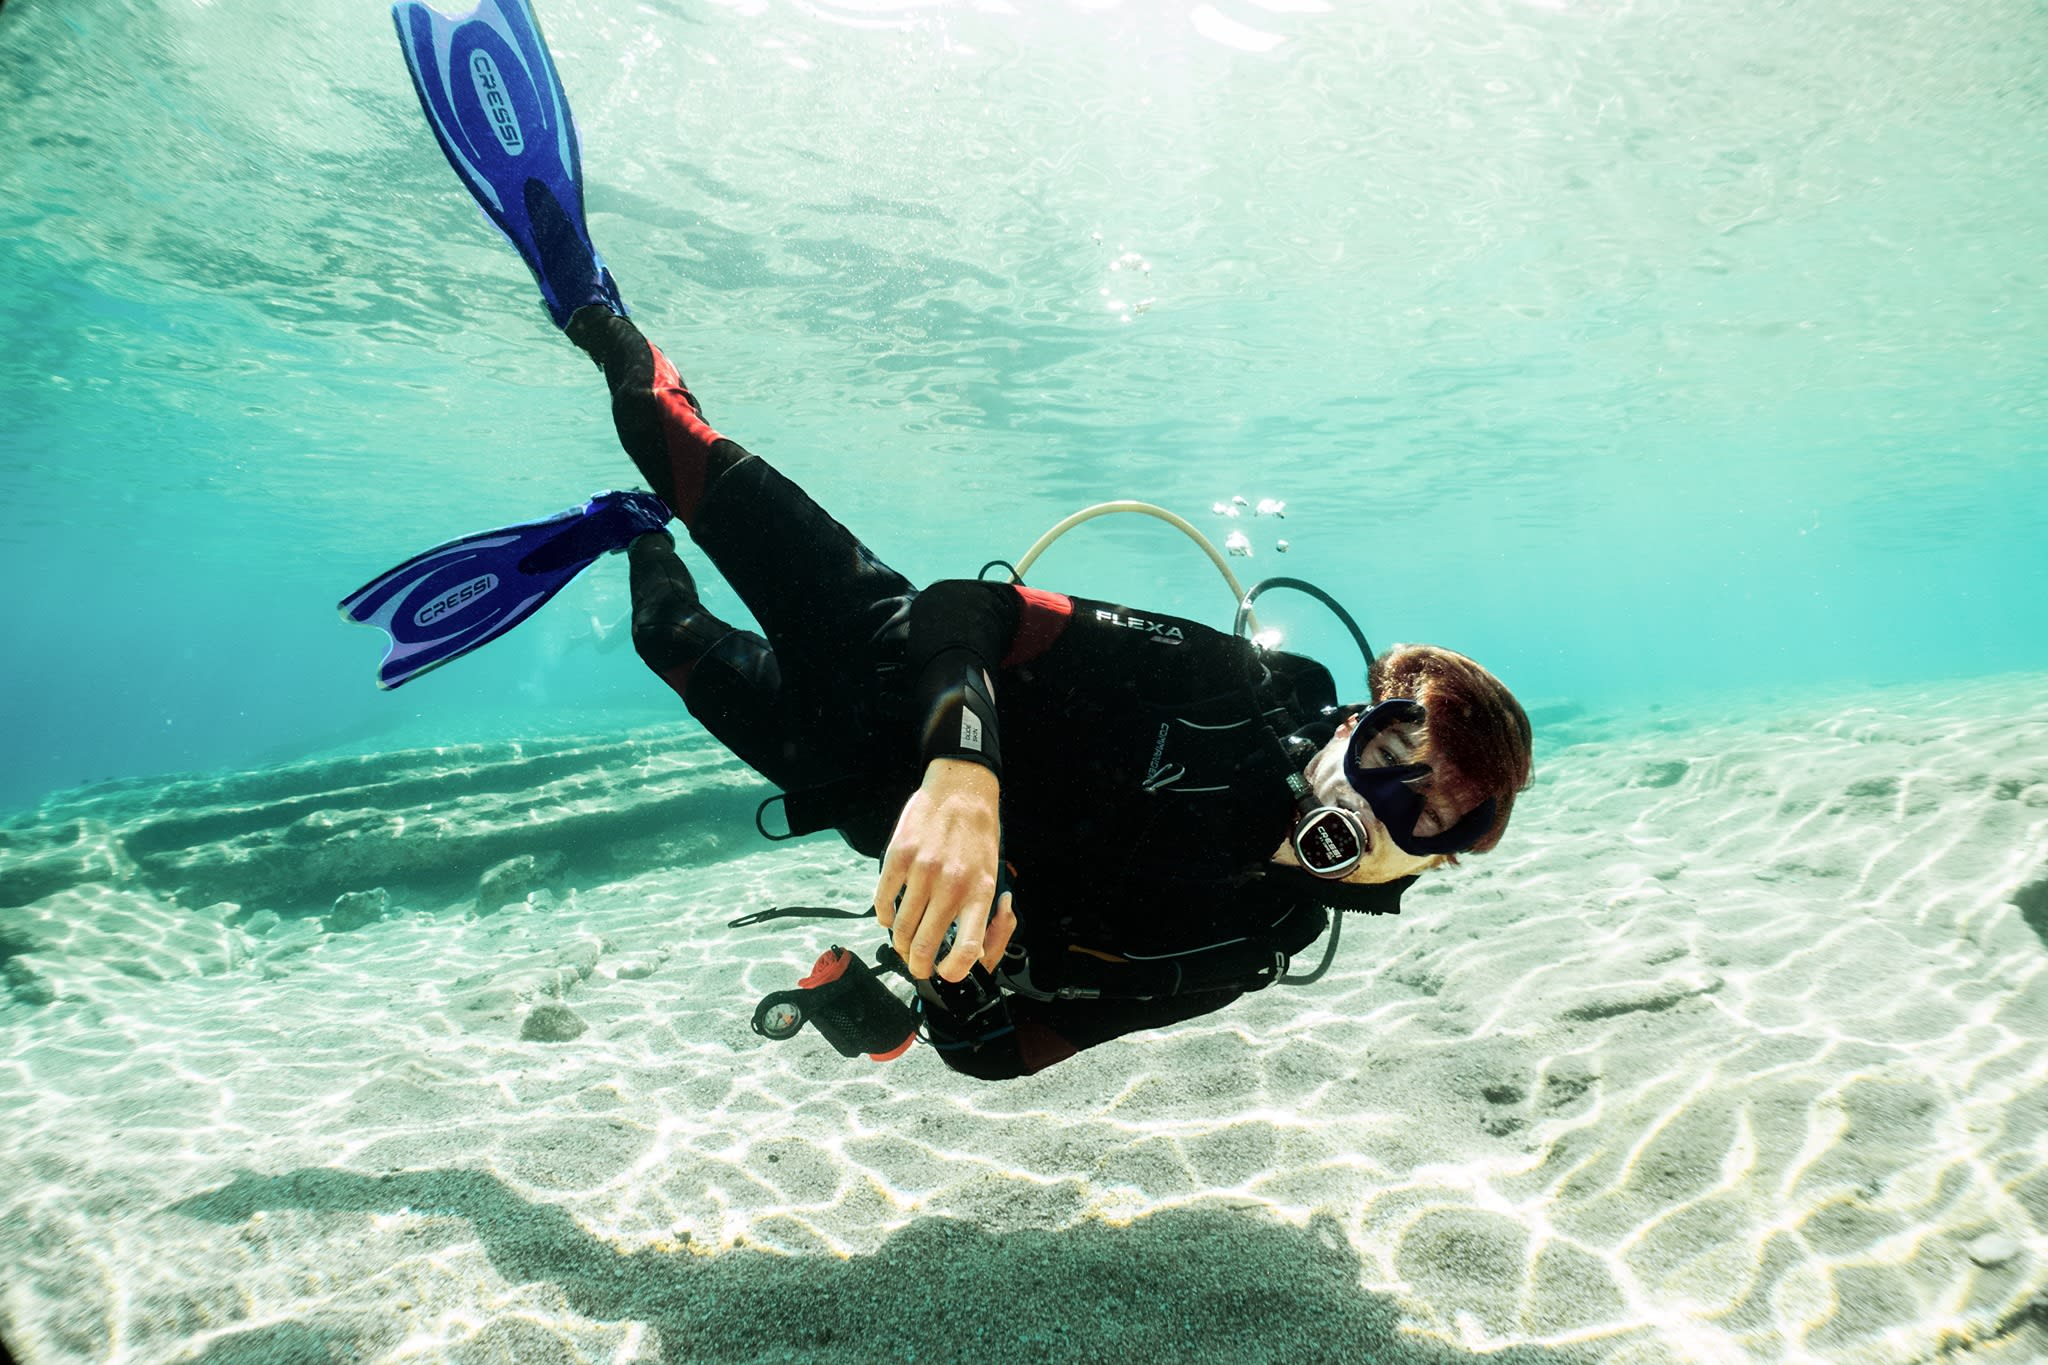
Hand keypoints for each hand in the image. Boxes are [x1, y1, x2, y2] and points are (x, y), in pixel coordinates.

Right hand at [874, 759, 1018, 980]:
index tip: (944, 973)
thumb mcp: (992, 875)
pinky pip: (883, 900)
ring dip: (899, 942)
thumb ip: (980, 914)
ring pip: (901, 927)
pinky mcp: (898, 857)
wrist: (962, 790)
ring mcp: (922, 871)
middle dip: (917, 965)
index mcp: (979, 893)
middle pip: (924, 945)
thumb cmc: (978, 836)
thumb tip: (969, 953)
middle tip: (915, 965)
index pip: (966, 949)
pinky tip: (889, 916)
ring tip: (902, 942)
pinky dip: (884, 915)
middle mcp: (951, 885)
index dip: (952, 971)